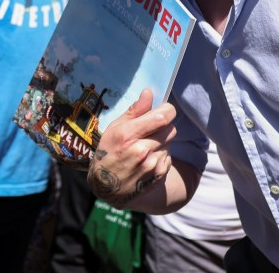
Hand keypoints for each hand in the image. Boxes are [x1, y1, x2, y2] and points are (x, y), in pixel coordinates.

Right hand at [87, 88, 175, 207]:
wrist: (108, 187)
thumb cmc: (108, 151)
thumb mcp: (114, 128)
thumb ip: (135, 110)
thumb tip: (149, 92)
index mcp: (128, 135)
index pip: (162, 117)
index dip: (167, 110)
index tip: (163, 109)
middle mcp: (142, 150)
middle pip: (170, 128)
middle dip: (163, 126)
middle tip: (150, 129)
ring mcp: (152, 164)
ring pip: (170, 142)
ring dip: (162, 141)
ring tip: (145, 146)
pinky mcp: (159, 175)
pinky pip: (169, 156)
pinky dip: (161, 154)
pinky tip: (147, 158)